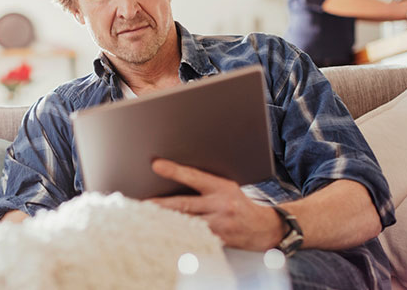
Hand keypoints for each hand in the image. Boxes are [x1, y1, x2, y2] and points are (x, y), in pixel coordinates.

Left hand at [148, 158, 283, 250]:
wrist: (265, 228)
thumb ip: (205, 184)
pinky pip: (194, 238)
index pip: (194, 176)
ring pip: (186, 224)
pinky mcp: (218, 241)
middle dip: (160, 204)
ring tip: (146, 220)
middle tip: (141, 203)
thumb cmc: (240, 204)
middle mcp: (220, 205)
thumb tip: (176, 177)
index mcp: (222, 187)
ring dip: (165, 223)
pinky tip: (165, 235)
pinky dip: (179, 236)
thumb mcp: (227, 187)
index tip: (156, 165)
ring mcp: (219, 225)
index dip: (174, 170)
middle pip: (184, 205)